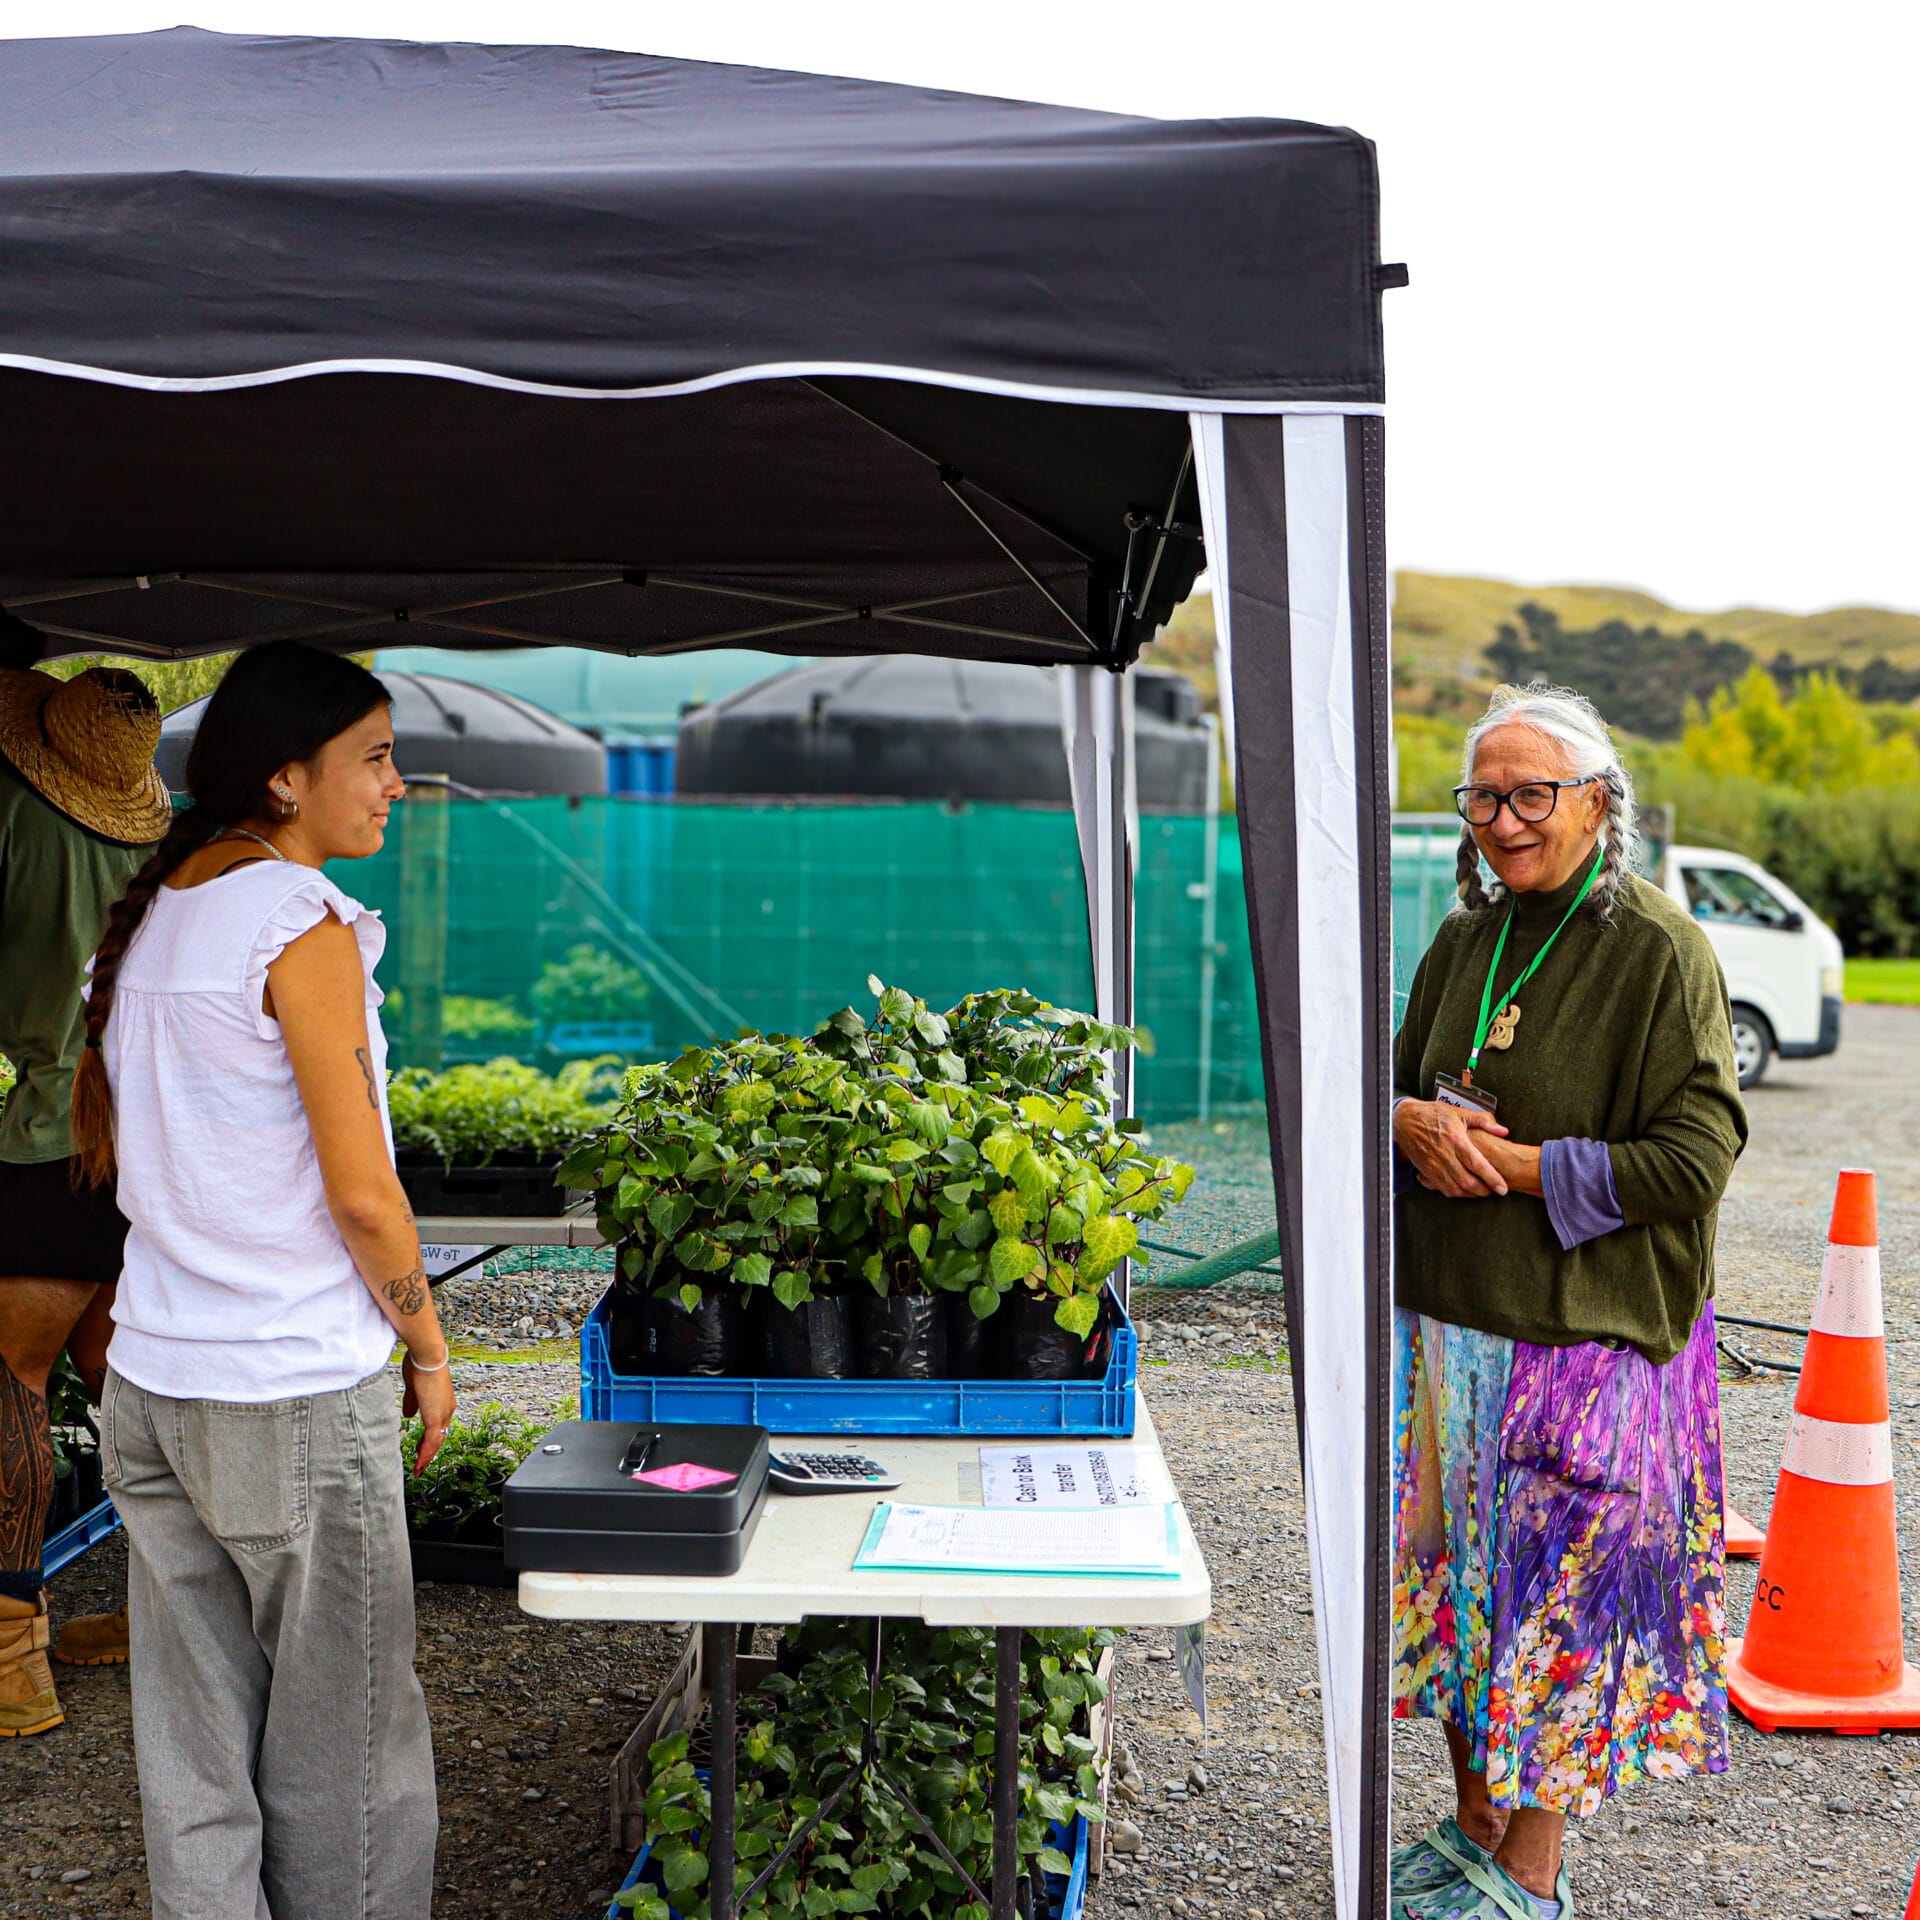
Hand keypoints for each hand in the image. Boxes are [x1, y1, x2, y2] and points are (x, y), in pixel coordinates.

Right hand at [403, 1354, 455, 1474]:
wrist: (428, 1356)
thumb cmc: (420, 1365)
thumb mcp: (414, 1388)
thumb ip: (412, 1402)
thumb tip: (408, 1415)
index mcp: (442, 1402)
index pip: (438, 1425)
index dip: (429, 1439)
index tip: (421, 1448)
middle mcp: (446, 1409)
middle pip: (440, 1436)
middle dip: (429, 1452)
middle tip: (421, 1464)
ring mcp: (442, 1413)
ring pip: (437, 1441)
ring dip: (427, 1456)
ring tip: (419, 1469)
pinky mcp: (435, 1416)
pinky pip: (432, 1440)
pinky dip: (426, 1453)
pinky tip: (419, 1462)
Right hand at [1394, 1097, 1510, 1198]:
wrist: (1404, 1120)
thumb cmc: (1432, 1114)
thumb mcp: (1459, 1113)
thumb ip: (1483, 1121)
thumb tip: (1503, 1130)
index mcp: (1455, 1139)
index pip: (1477, 1164)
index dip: (1492, 1178)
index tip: (1502, 1188)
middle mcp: (1444, 1154)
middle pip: (1468, 1181)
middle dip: (1484, 1190)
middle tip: (1494, 1189)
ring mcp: (1434, 1164)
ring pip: (1455, 1188)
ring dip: (1470, 1194)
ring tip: (1480, 1190)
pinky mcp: (1426, 1170)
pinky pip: (1442, 1188)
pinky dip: (1455, 1192)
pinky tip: (1462, 1188)